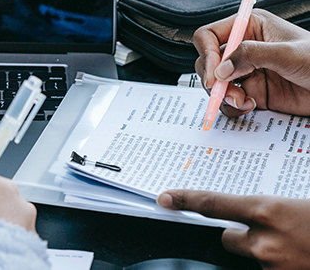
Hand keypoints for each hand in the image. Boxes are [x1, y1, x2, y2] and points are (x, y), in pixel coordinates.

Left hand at [157, 190, 309, 269]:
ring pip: (251, 257)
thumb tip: (250, 209)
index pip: (213, 204)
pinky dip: (279, 264)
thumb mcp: (302, 204)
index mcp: (269, 210)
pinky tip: (299, 255)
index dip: (186, 200)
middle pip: (227, 238)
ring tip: (295, 244)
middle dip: (240, 234)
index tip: (165, 199)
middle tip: (268, 230)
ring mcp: (272, 266)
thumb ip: (273, 207)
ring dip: (264, 252)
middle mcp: (265, 241)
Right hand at [193, 9, 309, 116]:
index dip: (207, 55)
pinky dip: (233, 107)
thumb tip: (221, 69)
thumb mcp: (287, 54)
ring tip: (243, 101)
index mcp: (251, 28)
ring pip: (214, 85)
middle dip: (214, 80)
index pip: (210, 36)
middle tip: (228, 92)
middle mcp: (243, 49)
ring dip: (224, 96)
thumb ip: (251, 56)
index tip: (214, 75)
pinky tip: (251, 105)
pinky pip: (227, 102)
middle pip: (207, 62)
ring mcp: (245, 72)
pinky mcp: (250, 92)